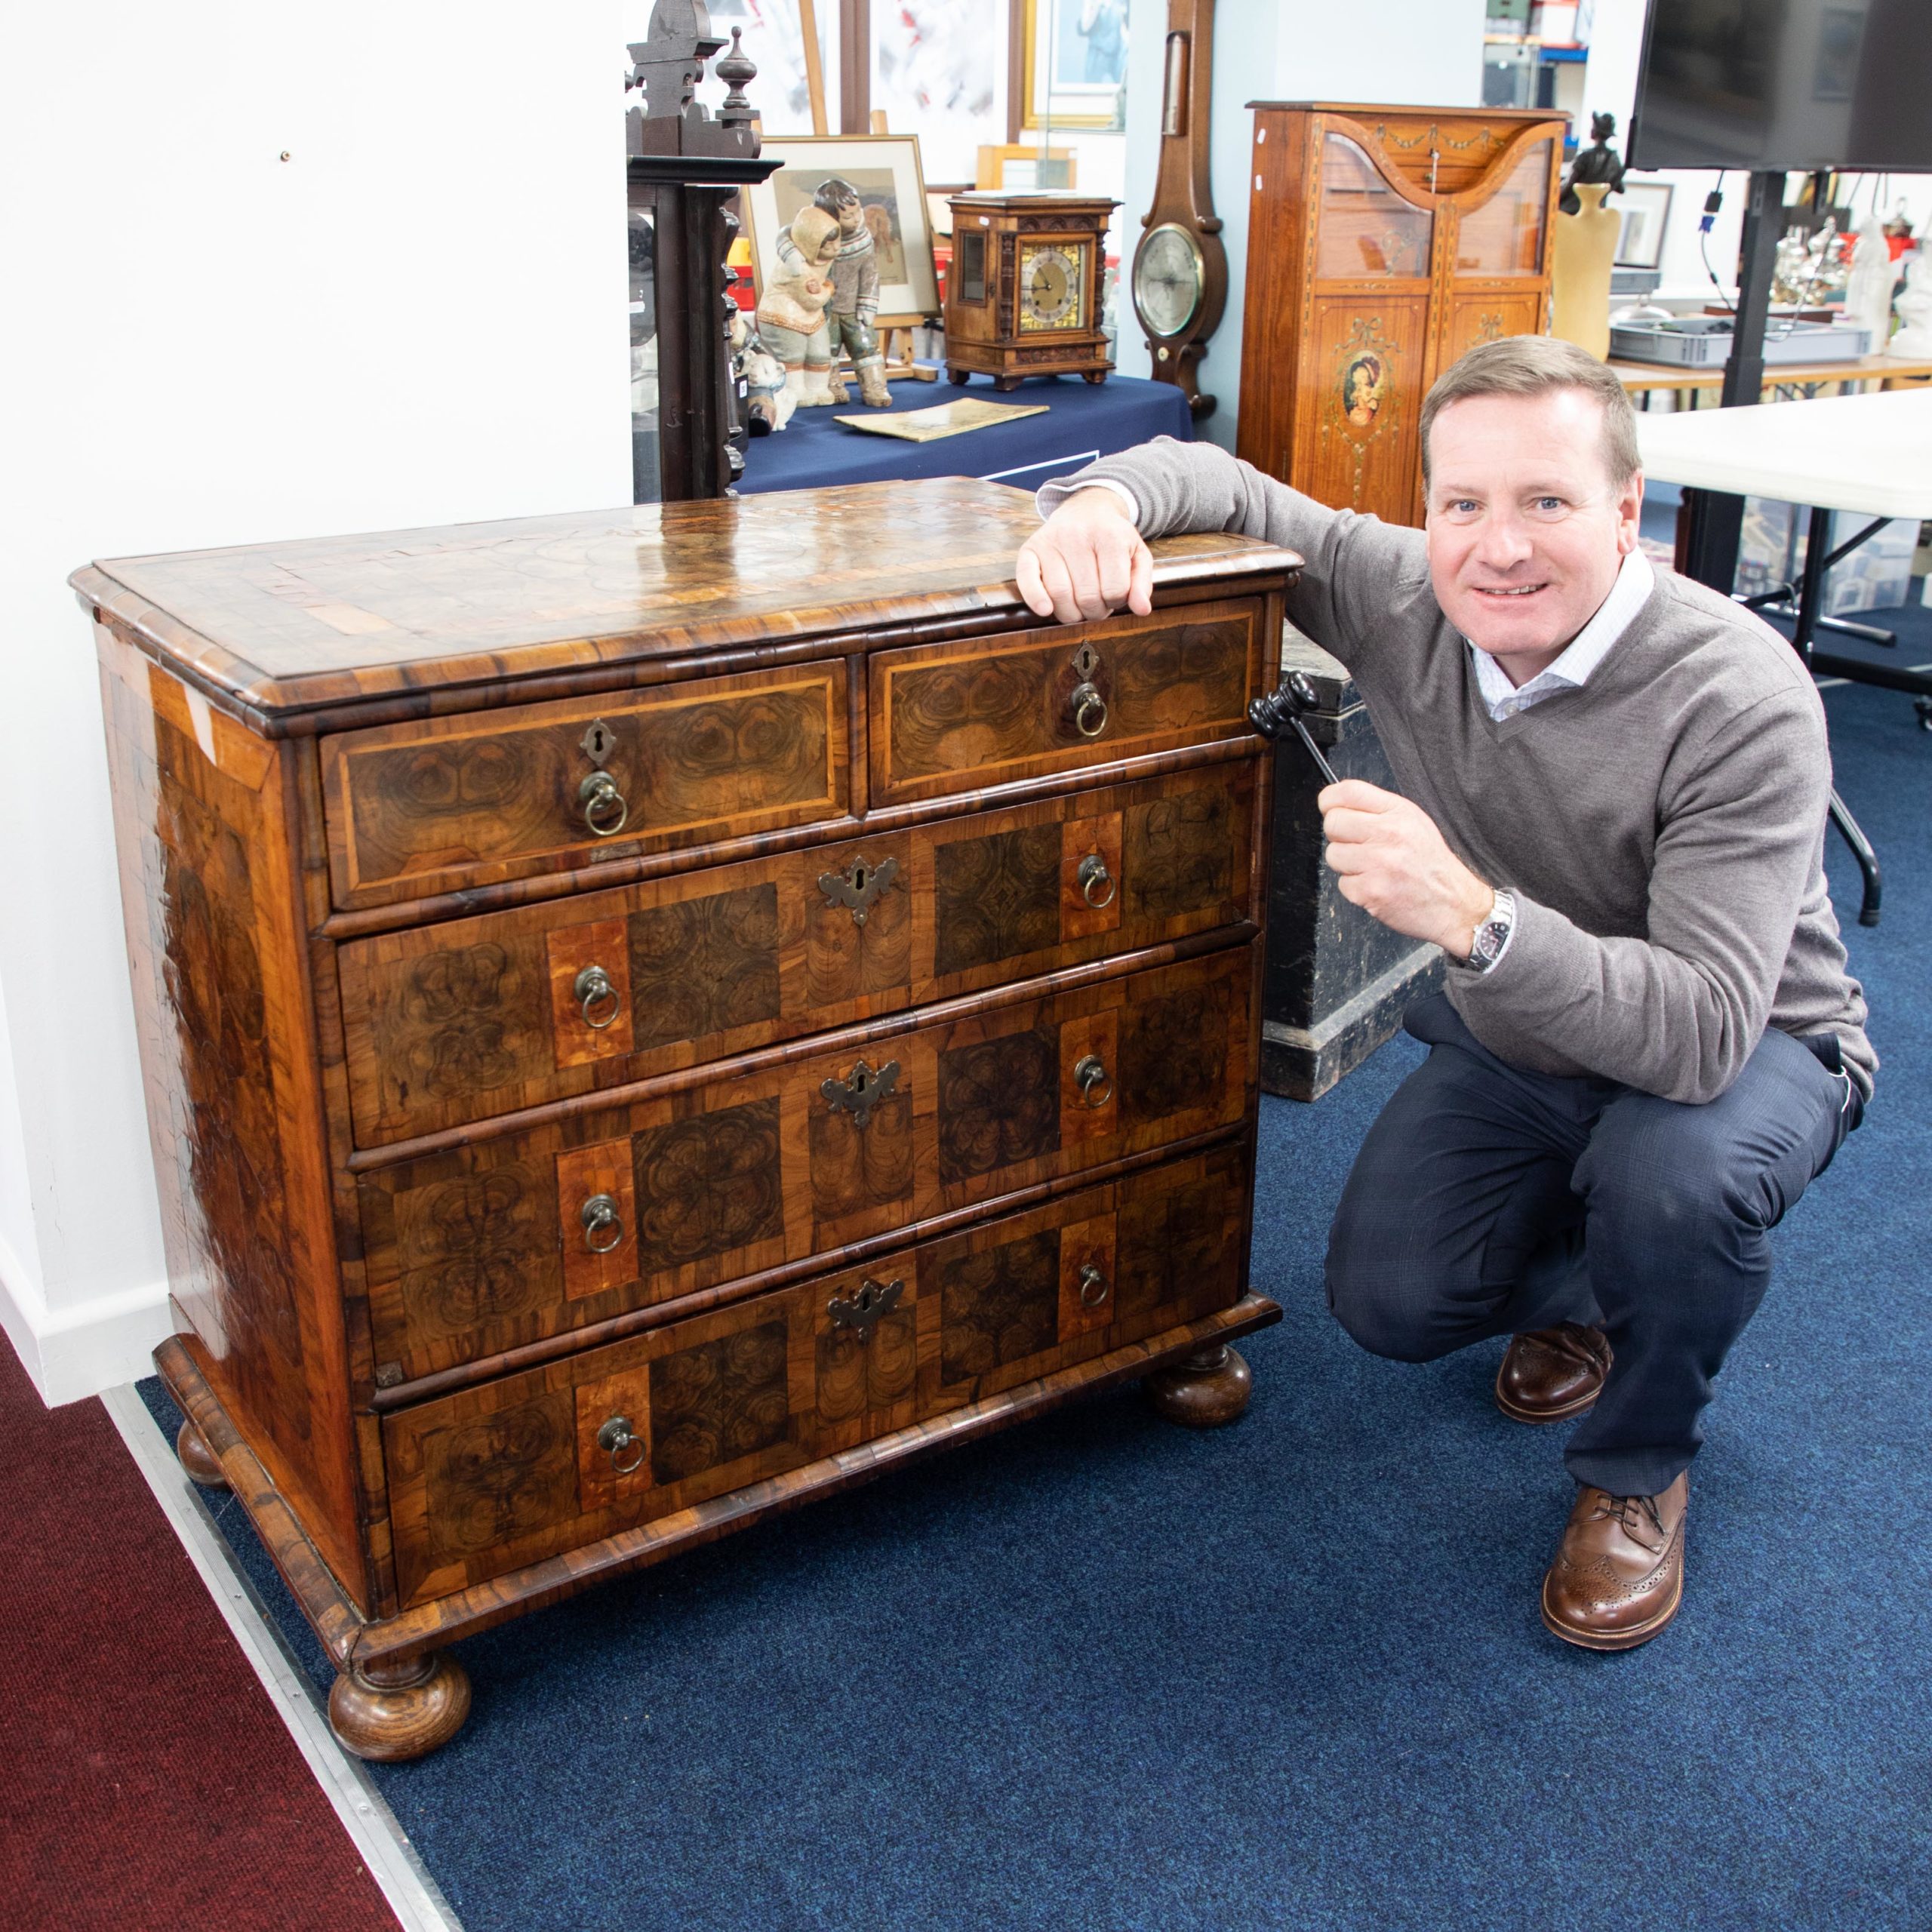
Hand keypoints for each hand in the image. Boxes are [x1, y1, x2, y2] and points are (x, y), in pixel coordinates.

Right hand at [1016, 487, 1152, 624]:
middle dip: (1095, 611)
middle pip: (1087, 597)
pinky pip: (1027, 579)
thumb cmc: (1112, 538)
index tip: (1114, 595)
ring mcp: (1052, 541)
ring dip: (1071, 613)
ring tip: (1079, 605)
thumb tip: (1142, 610)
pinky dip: (1035, 599)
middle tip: (1097, 604)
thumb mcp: (1137, 554)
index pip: (1115, 590)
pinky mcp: (1030, 548)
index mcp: (1110, 536)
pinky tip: (1046, 609)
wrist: (1086, 509)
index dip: (1116, 601)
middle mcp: (1078, 536)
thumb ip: (1142, 583)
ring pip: (1060, 595)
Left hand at [1320, 780, 1493, 959]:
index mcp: (1399, 812)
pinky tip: (1377, 887)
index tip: (1330, 809)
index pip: (1349, 791)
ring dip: (1346, 865)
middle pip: (1332, 822)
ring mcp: (1378, 863)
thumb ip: (1379, 811)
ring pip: (1333, 854)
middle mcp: (1389, 833)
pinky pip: (1342, 884)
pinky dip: (1355, 888)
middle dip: (1338, 836)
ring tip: (1372, 869)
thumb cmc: (1431, 866)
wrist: (1455, 905)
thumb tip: (1339, 806)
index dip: (1330, 800)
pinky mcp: (1370, 891)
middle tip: (1358, 847)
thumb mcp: (1415, 824)